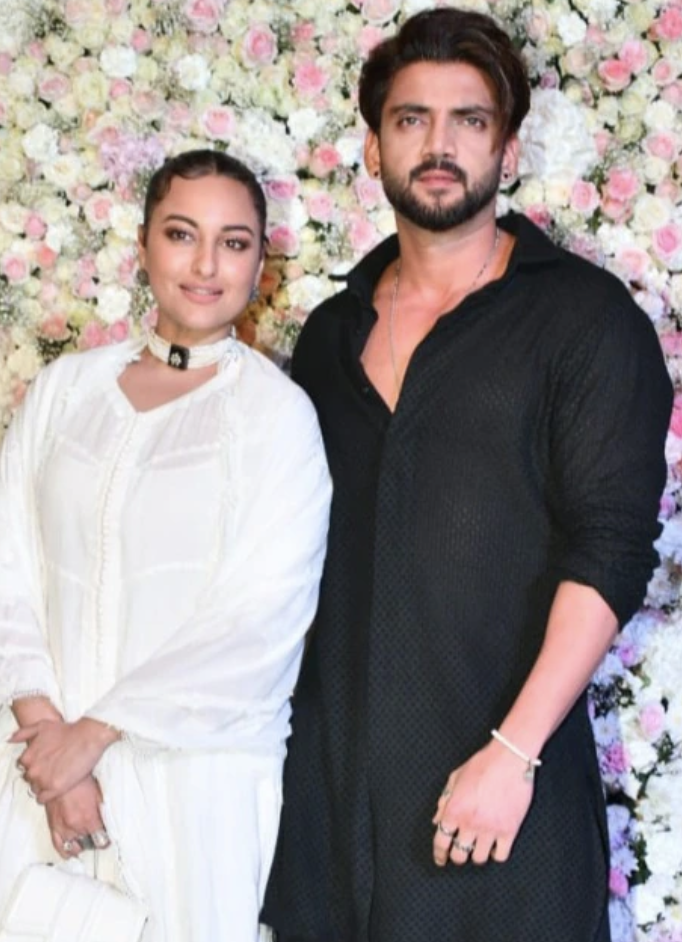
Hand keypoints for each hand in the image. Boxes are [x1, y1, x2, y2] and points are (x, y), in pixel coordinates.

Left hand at [11, 717, 117, 803]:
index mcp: (27, 757)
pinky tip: (57, 786)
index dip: (35, 764)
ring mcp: (43, 780)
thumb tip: (9, 739)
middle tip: (53, 768)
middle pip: (30, 779)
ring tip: (57, 776)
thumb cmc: (66, 730)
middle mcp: (32, 770)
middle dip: (39, 775)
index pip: (24, 768)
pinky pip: (43, 799)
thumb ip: (23, 733)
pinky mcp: (56, 788)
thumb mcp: (42, 726)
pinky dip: (47, 795)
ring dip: (43, 785)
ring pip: (36, 789)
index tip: (46, 761)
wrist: (87, 736)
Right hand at [45, 777, 109, 859]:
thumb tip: (110, 819)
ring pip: (74, 848)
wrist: (62, 774)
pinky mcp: (53, 826)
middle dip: (94, 842)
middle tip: (97, 836)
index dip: (106, 840)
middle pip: (89, 845)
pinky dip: (66, 850)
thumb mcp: (99, 793)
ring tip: (86, 841)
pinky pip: (58, 846)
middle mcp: (76, 826)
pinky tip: (72, 849)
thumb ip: (104, 809)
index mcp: (90, 818)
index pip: (102, 840)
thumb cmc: (81, 780)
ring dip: (81, 846)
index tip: (108, 837)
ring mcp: (63, 828)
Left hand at [432, 740, 534, 866]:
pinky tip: (495, 847)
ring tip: (478, 848)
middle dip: (457, 856)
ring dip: (476, 855)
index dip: (439, 854)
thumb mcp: (455, 778)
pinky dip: (496, 854)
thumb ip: (444, 800)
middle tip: (460, 852)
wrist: (509, 758)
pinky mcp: (509, 830)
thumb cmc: (482, 764)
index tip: (441, 859)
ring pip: (479, 858)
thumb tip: (437, 820)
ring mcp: (490, 828)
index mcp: (454, 809)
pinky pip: (500, 855)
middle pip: (459, 855)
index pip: (441, 841)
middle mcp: (470, 822)